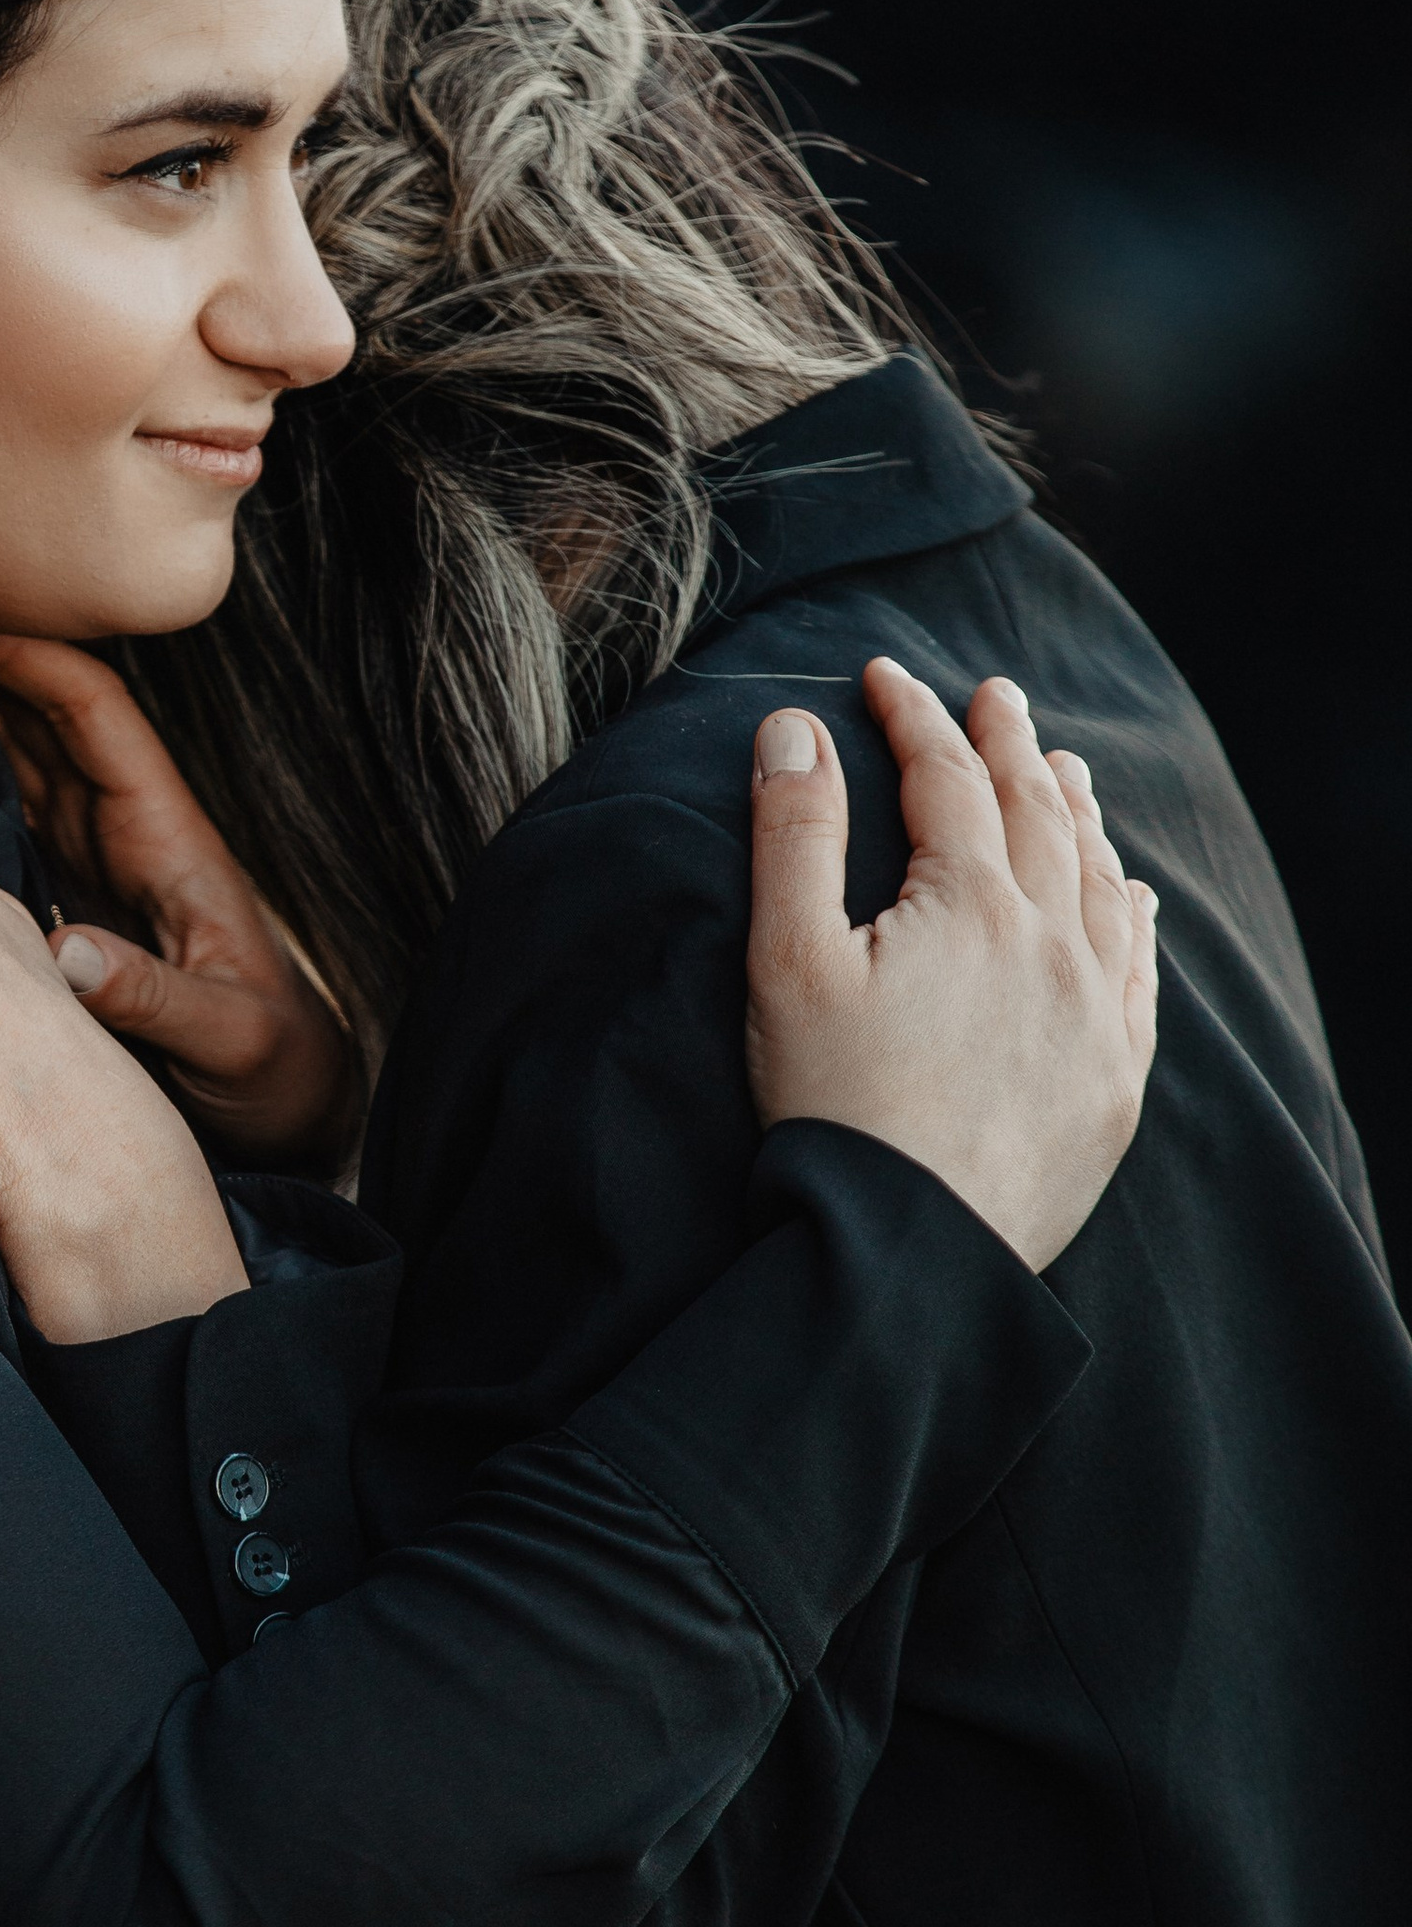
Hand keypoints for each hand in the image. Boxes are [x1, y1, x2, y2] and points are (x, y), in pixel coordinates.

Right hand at [0, 634, 359, 1170]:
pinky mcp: (72, 901)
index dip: (37, 662)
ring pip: (22, 761)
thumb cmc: (276, 1067)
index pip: (99, 719)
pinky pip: (9, 820)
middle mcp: (127, 835)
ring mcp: (95, 863)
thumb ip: (152, 997)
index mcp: (168, 841)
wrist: (291, 1105)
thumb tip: (63, 951)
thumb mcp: (227, 1040)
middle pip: (47, 720)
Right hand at [746, 660, 1160, 1268]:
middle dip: (1010, 744)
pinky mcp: (1114, 1080)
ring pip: (1100, 883)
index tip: (883, 676)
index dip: (912, 717)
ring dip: (1078, 815)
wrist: (907, 1250)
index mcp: (973, 904)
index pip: (947, 778)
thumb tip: (795, 728)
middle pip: (1039, 814)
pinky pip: (1139, 970)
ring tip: (1063, 770)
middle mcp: (1054, 943)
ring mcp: (1096, 1013)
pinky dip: (1132, 914)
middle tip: (995, 696)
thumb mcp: (787, 962)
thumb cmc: (832, 1108)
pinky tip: (1132, 895)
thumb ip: (794, 835)